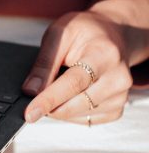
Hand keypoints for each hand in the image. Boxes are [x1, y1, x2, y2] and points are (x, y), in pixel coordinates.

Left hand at [21, 8, 133, 125]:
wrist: (112, 34)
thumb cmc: (84, 31)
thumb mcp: (59, 34)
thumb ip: (45, 63)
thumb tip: (31, 91)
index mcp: (104, 53)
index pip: (74, 82)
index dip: (50, 99)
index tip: (30, 113)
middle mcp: (118, 76)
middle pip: (79, 103)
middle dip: (51, 107)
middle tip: (32, 103)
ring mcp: (121, 94)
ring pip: (82, 115)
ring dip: (60, 110)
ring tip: (54, 91)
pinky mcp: (118, 107)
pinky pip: (89, 121)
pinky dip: (71, 114)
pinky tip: (67, 99)